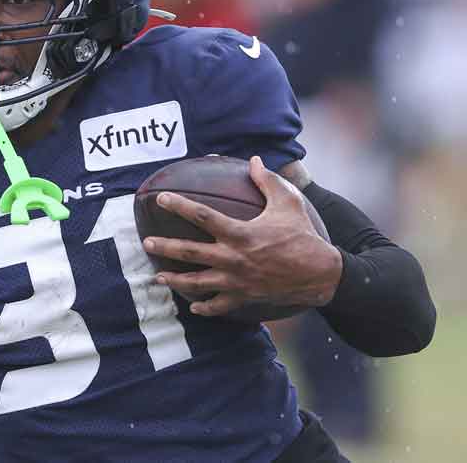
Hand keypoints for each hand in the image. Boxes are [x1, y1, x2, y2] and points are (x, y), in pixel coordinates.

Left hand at [141, 156, 342, 316]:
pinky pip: (218, 305)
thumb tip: (254, 160)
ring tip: (157, 276)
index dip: (179, 205)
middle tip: (146, 242)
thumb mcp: (288, 202)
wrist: (321, 274)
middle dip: (165, 247)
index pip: (202, 216)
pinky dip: (204, 307)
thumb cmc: (303, 235)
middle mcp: (233, 258)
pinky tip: (193, 306)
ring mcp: (237, 281)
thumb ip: (267, 180)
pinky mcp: (244, 297)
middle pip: (190, 252)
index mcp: (240, 233)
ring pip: (197, 282)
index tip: (161, 198)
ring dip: (175, 279)